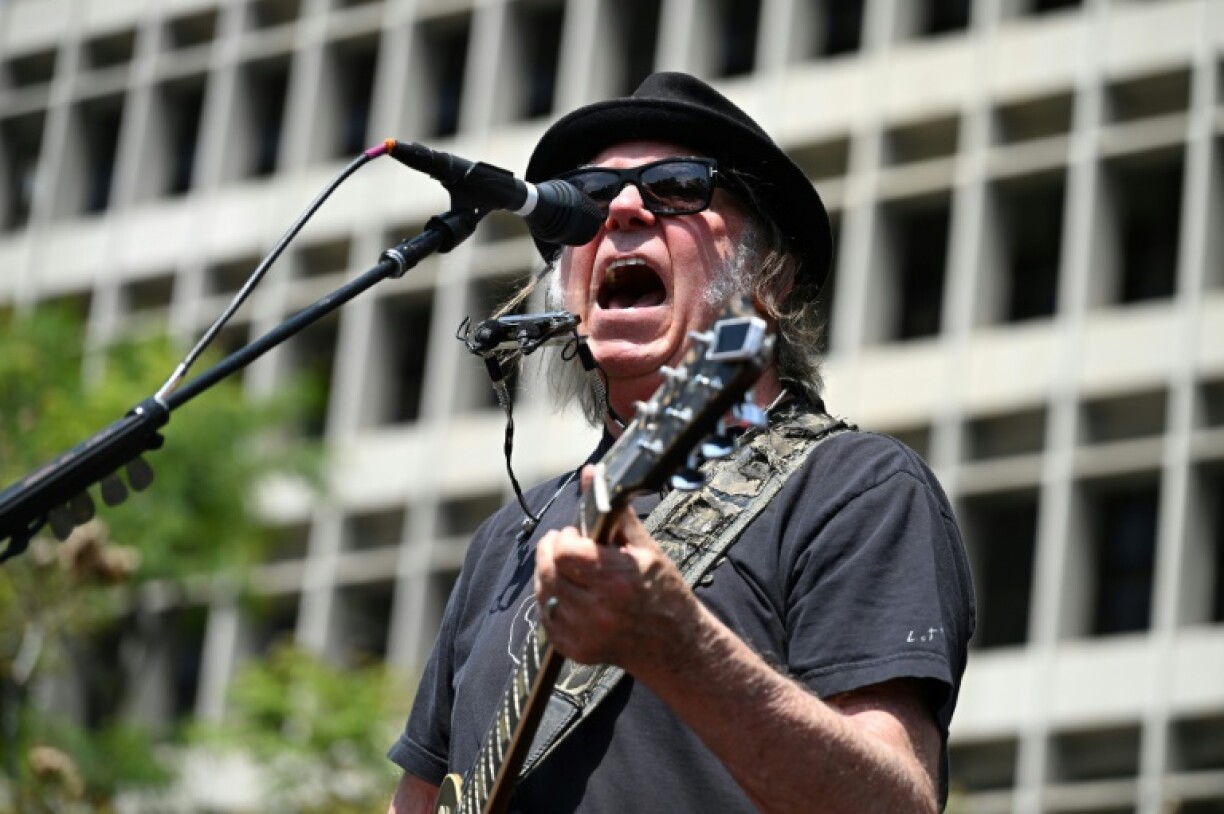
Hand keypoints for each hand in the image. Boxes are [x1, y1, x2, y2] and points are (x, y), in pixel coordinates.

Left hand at [534, 467, 700, 673]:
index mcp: (618, 579)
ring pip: (543, 593)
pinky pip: (546, 618)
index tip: (576, 535)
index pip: (565, 552)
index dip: (565, 539)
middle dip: (552, 553)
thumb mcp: (646, 547)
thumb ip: (614, 512)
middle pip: (549, 571)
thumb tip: (592, 474)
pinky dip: (553, 602)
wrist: (674, 644)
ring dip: (550, 576)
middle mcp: (598, 610)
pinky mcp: (574, 650)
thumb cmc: (662, 591)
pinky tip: (574, 596)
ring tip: (572, 571)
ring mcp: (584, 634)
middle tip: (567, 547)